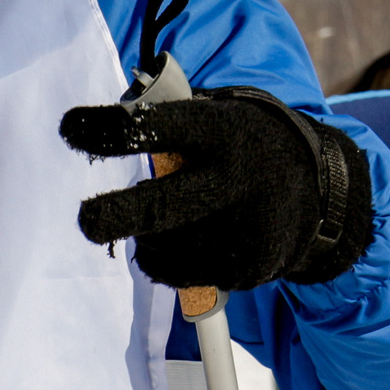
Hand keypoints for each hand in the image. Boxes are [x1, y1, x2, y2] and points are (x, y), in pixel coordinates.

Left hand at [59, 87, 371, 291]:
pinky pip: (181, 275)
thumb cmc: (243, 144)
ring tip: (173, 214)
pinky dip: (171, 260)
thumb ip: (167, 121)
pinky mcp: (245, 269)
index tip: (70, 129)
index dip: (111, 130)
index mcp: (219, 131)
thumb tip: (101, 130)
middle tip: (88, 220)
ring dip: (148, 236)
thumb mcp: (216, 114)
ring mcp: (240, 230)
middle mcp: (232, 181)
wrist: (319, 189)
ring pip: (162, 248)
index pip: (158, 127)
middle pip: (161, 206)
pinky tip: (195, 237)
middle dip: (116, 215)